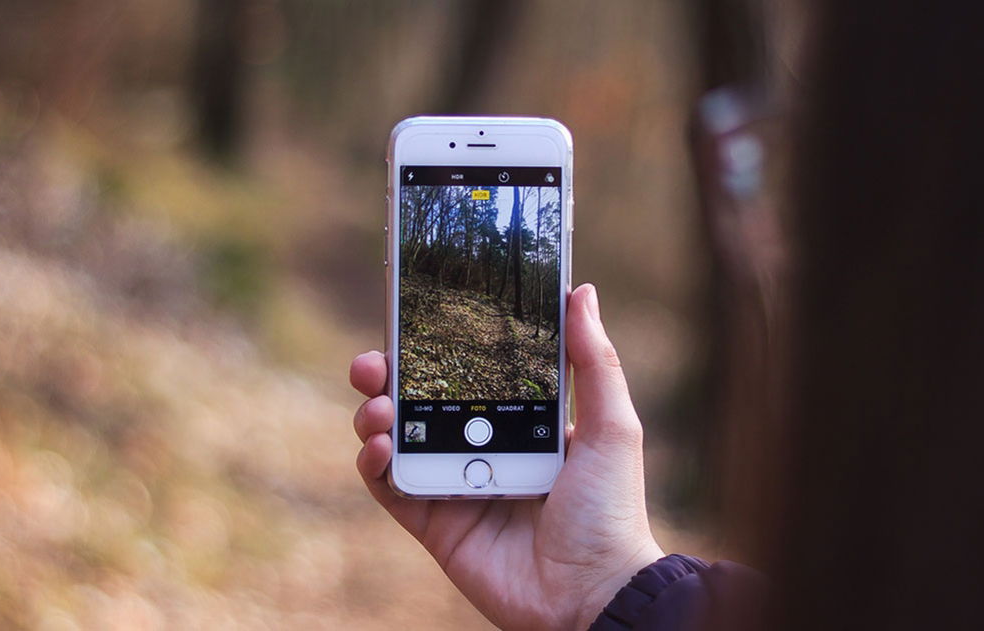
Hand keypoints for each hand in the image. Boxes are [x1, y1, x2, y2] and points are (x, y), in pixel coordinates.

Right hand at [349, 284, 662, 629]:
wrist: (593, 593)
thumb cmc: (610, 511)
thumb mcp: (611, 426)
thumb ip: (594, 361)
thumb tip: (582, 292)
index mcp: (520, 422)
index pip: (466, 374)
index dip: (434, 349)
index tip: (411, 322)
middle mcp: (482, 449)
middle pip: (419, 401)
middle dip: (387, 376)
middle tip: (372, 362)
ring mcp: (455, 485)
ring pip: (396, 439)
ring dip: (374, 416)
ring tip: (378, 407)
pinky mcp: (435, 524)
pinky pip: (391, 489)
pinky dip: (374, 465)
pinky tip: (378, 448)